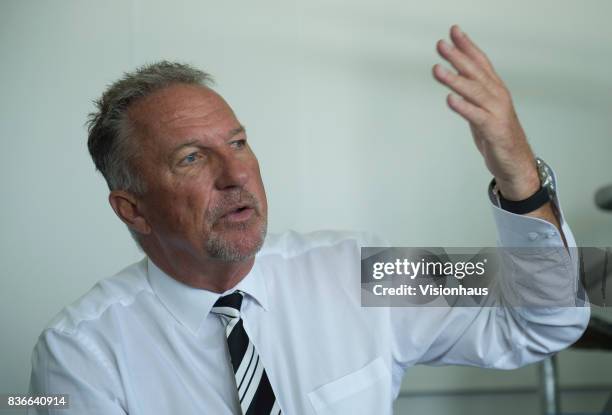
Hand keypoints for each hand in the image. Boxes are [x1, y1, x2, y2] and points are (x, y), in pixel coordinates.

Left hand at [433, 25, 538, 200]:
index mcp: (495, 90)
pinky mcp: (493, 130)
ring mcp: (497, 113)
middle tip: (440, 45)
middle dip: (457, 57)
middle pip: (475, 73)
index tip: (453, 31)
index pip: (480, 62)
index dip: (467, 46)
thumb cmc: (498, 136)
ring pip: (473, 92)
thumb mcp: (482, 111)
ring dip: (454, 79)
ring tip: (437, 69)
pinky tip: (449, 99)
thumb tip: (453, 81)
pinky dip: (463, 107)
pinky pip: (476, 116)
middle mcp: (497, 97)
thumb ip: (471, 96)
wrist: (515, 163)